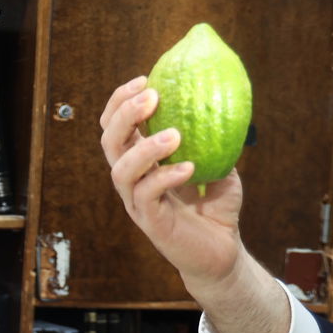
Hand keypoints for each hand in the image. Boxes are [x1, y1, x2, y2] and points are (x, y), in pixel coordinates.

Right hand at [99, 76, 245, 292]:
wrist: (222, 253)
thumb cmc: (216, 208)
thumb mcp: (219, 164)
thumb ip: (213, 138)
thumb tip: (221, 102)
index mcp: (141, 162)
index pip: (116, 127)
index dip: (120, 102)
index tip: (144, 80)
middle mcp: (133, 180)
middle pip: (110, 142)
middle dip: (124, 115)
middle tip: (151, 97)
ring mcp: (138, 202)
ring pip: (120, 171)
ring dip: (144, 148)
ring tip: (174, 135)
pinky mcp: (151, 223)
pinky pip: (146, 196)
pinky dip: (165, 177)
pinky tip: (189, 168)